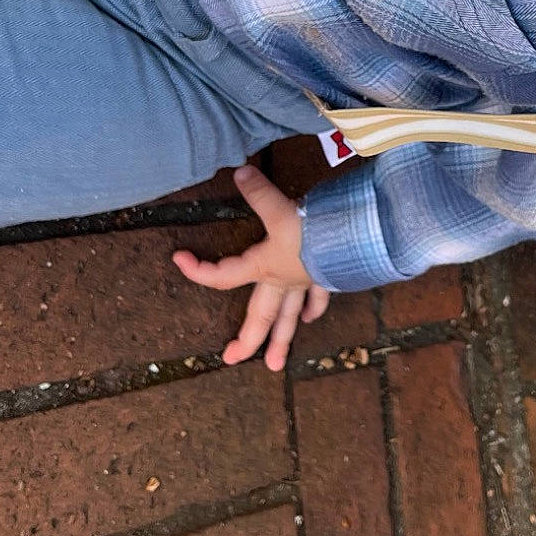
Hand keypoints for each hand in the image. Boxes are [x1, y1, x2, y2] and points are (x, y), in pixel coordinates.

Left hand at [172, 165, 330, 373]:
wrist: (357, 238)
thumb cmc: (315, 229)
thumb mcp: (280, 208)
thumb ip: (259, 191)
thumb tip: (238, 171)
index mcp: (264, 267)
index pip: (224, 275)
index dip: (199, 270)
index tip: (179, 260)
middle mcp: (282, 281)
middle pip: (260, 315)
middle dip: (247, 339)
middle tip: (231, 359)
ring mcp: (305, 283)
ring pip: (290, 317)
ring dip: (282, 340)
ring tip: (275, 364)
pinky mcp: (327, 276)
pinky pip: (317, 297)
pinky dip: (314, 308)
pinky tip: (310, 318)